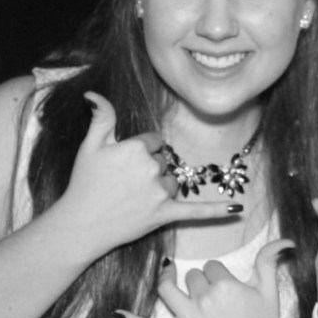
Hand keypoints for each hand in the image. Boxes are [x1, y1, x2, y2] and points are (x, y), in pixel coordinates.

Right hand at [55, 92, 243, 256]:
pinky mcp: (164, 215)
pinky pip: (196, 212)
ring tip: (134, 198)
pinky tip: (238, 211)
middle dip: (148, 169)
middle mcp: (151, 168)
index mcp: (136, 148)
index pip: (153, 141)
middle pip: (164, 161)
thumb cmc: (84, 183)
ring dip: (160, 187)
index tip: (122, 163)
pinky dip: (217, 212)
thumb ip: (101, 117)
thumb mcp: (90, 145)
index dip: (139, 150)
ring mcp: (159, 193)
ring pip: (172, 182)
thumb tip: (94, 93)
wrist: (80, 224)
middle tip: (123, 184)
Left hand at [114, 242, 296, 317]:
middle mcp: (204, 300)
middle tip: (212, 298)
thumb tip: (285, 239)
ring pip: (168, 290)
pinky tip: (117, 313)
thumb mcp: (270, 292)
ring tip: (167, 275)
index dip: (217, 275)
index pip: (211, 267)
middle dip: (199, 282)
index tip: (226, 288)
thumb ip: (270, 261)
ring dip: (167, 282)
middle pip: (191, 277)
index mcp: (225, 285)